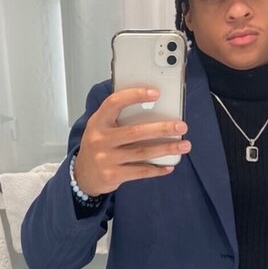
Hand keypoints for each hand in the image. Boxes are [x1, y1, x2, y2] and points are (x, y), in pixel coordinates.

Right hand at [74, 87, 190, 196]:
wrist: (83, 175)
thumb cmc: (99, 146)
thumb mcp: (102, 128)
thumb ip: (120, 119)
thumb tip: (155, 111)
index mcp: (98, 122)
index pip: (114, 103)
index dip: (134, 96)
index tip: (155, 93)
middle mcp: (100, 139)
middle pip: (135, 132)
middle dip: (162, 128)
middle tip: (182, 126)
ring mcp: (106, 159)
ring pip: (142, 152)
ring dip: (166, 148)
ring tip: (184, 145)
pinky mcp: (112, 175)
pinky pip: (140, 171)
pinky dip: (157, 169)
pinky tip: (169, 166)